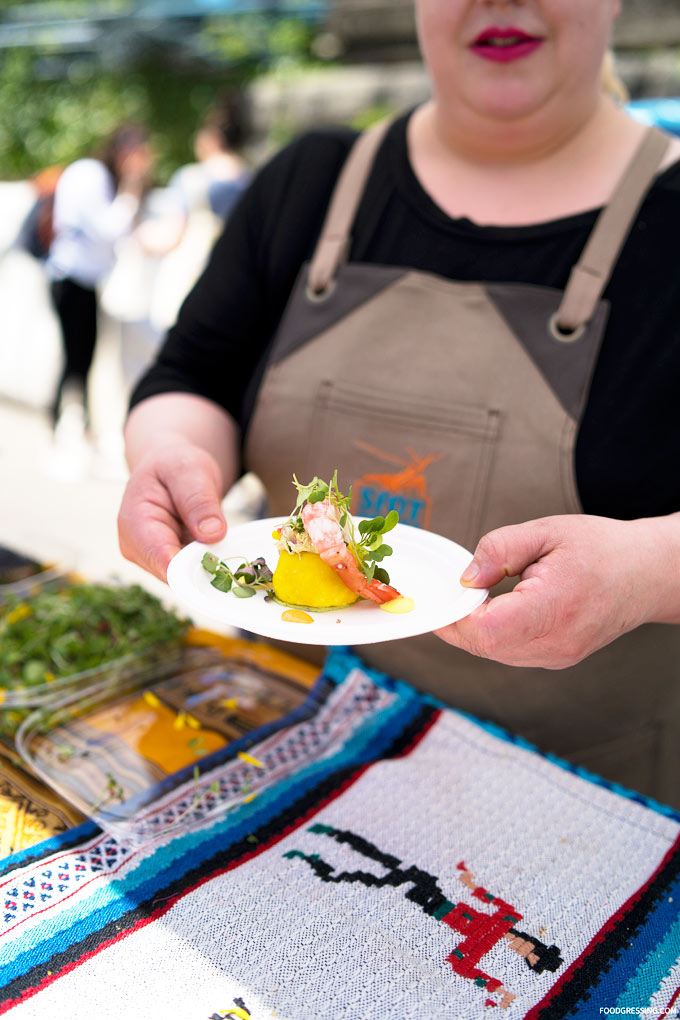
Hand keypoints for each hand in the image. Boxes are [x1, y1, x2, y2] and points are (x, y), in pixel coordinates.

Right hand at [118, 443, 225, 581]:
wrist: (169, 469)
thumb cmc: (175, 465)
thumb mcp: (189, 471)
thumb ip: (199, 501)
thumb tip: (212, 534)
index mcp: (135, 523)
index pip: (162, 559)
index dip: (192, 570)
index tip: (223, 570)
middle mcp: (138, 548)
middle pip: (176, 575)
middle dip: (206, 568)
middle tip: (236, 560)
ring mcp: (152, 560)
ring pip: (187, 578)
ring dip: (210, 568)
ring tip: (229, 549)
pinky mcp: (168, 564)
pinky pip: (192, 574)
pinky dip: (210, 566)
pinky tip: (224, 554)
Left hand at [435, 514, 667, 668]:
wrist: (647, 574)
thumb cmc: (602, 549)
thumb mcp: (546, 532)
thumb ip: (499, 549)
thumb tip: (466, 577)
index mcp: (553, 607)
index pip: (486, 629)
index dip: (456, 613)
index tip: (446, 591)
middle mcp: (555, 642)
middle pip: (484, 646)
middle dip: (458, 620)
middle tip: (451, 591)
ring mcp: (557, 656)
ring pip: (493, 653)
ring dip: (474, 628)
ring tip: (477, 596)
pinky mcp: (557, 658)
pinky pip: (510, 653)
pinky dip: (493, 634)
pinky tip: (495, 609)